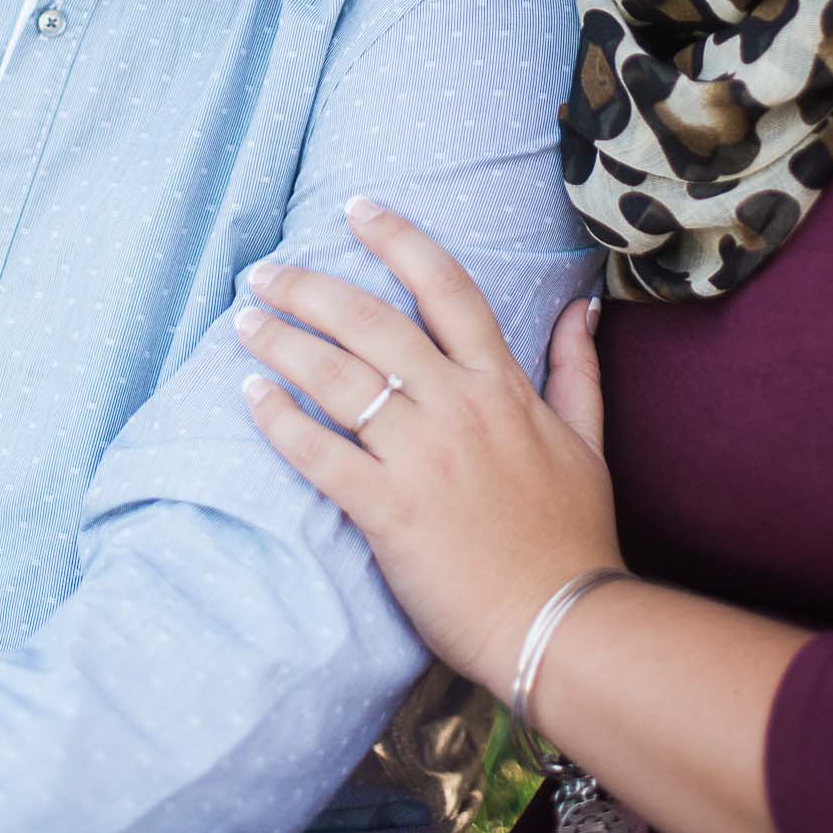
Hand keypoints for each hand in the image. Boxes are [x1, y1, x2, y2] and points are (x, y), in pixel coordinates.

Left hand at [237, 199, 622, 701]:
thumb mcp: (587, 439)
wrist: (564, 624)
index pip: (446, 287)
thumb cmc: (572, 535)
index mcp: (500, 384)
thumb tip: (582, 305)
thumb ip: (576, 366)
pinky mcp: (388, 511)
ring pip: (337, 378)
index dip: (398, 238)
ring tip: (244, 322)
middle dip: (309, 288)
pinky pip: (321, 455)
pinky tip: (250, 396)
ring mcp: (420, 456)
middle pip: (371, 322)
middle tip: (264, 272)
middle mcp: (456, 406)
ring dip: (282, 343)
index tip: (357, 207)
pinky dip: (281, 421)